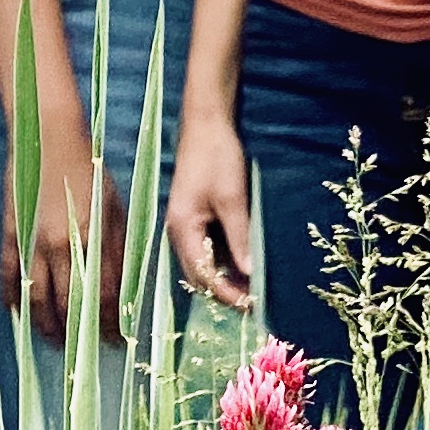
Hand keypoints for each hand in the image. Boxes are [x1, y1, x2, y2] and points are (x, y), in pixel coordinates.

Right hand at [0, 155, 128, 342]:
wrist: (48, 137)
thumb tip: (121, 285)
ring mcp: (33, 242)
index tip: (115, 341)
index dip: (109, 325)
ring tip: (54, 341)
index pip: (104, 298)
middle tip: (86, 349)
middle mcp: (64, 247)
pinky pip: (8, 276)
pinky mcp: (10, 234)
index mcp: (95, 239)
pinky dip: (14, 300)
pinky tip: (20, 314)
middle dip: (80, 333)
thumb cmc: (88, 169)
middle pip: (70, 305)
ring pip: (38, 299)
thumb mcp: (115, 207)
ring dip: (46, 326)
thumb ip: (117, 247)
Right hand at [163, 120, 255, 310]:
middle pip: (197, 274)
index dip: (226, 293)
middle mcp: (177, 231)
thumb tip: (248, 272)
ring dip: (222, 278)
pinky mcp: (192, 216)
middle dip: (223, 291)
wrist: (206, 124)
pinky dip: (220, 261)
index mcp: (182, 228)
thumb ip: (239, 237)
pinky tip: (239, 265)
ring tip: (248, 289)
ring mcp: (183, 224)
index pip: (202, 275)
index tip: (250, 305)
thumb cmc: (217, 158)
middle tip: (252, 303)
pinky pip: (204, 248)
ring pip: (200, 263)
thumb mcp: (232, 198)